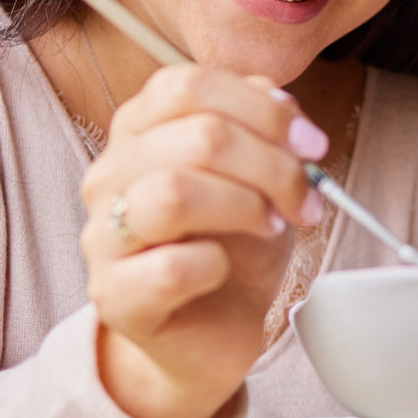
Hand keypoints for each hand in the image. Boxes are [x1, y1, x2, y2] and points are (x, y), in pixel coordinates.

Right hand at [81, 65, 323, 417]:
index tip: (312, 145)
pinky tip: (225, 271)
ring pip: (174, 192)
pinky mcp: (114, 296)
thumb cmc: (233, 246)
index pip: (187, 84)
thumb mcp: (260, 175)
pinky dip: (216, 265)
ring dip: (245, 207)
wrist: (211, 332)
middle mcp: (110, 174)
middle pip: (197, 135)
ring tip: (272, 228)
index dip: (262, 109)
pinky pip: (172, 266)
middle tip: (308, 200)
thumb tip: (279, 99)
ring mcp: (104, 235)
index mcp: (140, 131)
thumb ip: (263, 127)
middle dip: (273, 166)